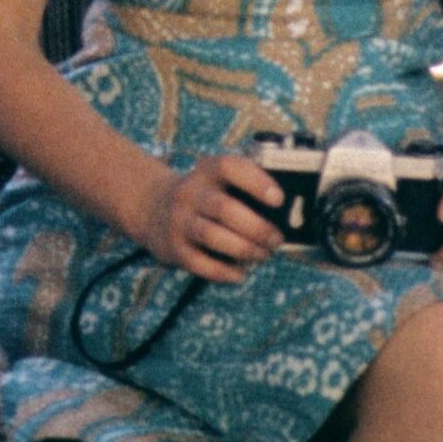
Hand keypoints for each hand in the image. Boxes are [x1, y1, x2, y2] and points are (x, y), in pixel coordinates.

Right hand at [139, 154, 285, 284]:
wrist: (154, 208)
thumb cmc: (206, 196)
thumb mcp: (219, 180)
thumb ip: (247, 189)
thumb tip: (289, 214)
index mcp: (207, 170)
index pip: (230, 168)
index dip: (256, 182)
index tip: (279, 199)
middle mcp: (190, 193)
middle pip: (224, 209)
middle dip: (257, 228)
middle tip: (277, 240)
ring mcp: (179, 221)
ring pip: (212, 236)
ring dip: (244, 249)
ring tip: (263, 255)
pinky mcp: (173, 248)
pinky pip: (200, 263)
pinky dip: (224, 272)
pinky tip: (241, 273)